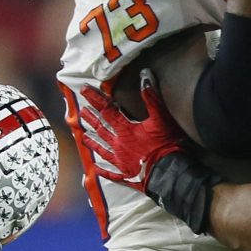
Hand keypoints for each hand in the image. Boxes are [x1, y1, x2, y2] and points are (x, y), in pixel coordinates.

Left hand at [77, 70, 184, 192]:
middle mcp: (118, 145)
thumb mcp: (161, 118)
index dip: (96, 99)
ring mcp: (120, 161)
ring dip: (93, 142)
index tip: (84, 90)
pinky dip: (102, 170)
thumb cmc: (166, 145)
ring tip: (83, 136)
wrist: (169, 172)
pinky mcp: (125, 174)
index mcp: (125, 130)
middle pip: (101, 129)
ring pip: (102, 149)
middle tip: (81, 112)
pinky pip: (110, 173)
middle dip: (91, 119)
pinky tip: (95, 168)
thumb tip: (145, 76)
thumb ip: (152, 98)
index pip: (107, 111)